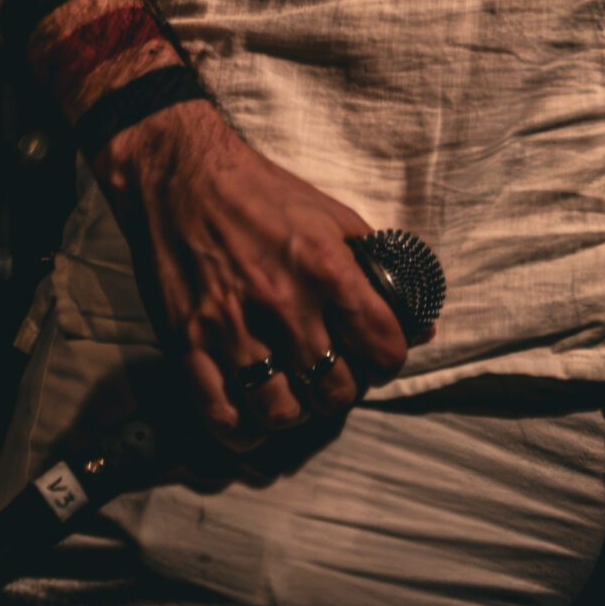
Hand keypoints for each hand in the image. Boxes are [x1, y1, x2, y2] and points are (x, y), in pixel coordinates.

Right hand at [93, 104, 413, 447]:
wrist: (182, 175)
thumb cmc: (263, 194)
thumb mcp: (333, 216)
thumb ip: (379, 268)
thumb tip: (421, 322)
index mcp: (325, 268)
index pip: (382, 347)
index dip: (388, 360)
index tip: (377, 356)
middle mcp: (283, 303)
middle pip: (333, 392)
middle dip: (343, 390)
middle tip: (333, 373)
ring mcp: (232, 328)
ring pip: (281, 412)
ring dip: (296, 411)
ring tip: (294, 389)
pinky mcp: (188, 344)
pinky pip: (223, 417)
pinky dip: (245, 430)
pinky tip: (254, 410)